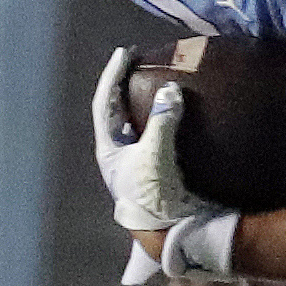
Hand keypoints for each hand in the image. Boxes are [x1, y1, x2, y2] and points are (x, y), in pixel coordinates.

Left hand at [91, 47, 208, 232]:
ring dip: (147, 100)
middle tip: (141, 61)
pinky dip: (167, 116)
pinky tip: (180, 107)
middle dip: (127, 85)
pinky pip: (161, 133)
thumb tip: (170, 91)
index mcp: (110, 149)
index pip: (105, 103)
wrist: (173, 232)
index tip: (125, 52)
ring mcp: (141, 160)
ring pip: (139, 121)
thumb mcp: (154, 156)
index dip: (113, 76)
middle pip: (119, 110)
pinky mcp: (162, 166)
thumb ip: (161, 121)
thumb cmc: (153, 196)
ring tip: (159, 78)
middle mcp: (122, 153)